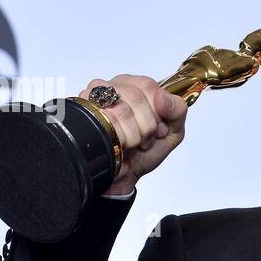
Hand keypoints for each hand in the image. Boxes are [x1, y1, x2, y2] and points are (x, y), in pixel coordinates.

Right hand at [81, 74, 188, 195]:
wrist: (124, 175)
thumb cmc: (145, 151)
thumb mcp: (172, 131)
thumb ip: (177, 110)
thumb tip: (162, 97)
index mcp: (136, 86)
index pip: (148, 85)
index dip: (156, 111)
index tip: (158, 127)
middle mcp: (115, 87)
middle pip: (136, 96)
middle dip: (146, 126)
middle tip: (144, 138)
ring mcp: (96, 98)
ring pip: (121, 109)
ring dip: (133, 135)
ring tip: (132, 142)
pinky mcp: (83, 113)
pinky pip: (107, 121)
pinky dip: (120, 138)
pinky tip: (120, 143)